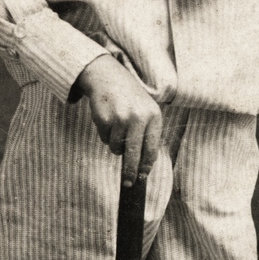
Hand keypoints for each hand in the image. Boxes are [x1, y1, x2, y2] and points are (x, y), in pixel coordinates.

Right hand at [76, 54, 162, 184]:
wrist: (108, 76)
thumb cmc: (129, 98)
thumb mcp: (145, 111)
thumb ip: (147, 134)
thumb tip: (142, 166)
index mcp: (154, 116)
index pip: (152, 148)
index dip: (146, 166)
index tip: (142, 177)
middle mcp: (139, 117)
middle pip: (134, 154)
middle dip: (131, 172)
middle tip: (128, 183)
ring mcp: (121, 118)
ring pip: (116, 148)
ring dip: (114, 145)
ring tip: (116, 128)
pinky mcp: (105, 118)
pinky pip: (105, 139)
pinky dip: (105, 135)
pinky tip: (107, 120)